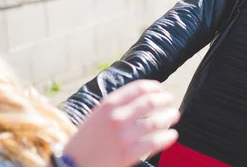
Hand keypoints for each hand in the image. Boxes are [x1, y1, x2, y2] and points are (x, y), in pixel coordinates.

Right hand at [62, 80, 179, 166]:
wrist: (71, 165)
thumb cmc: (85, 141)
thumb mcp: (96, 115)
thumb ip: (115, 106)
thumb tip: (141, 97)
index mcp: (108, 104)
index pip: (138, 88)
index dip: (154, 87)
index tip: (161, 89)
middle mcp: (117, 117)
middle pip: (150, 102)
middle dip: (164, 100)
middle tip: (171, 100)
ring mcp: (123, 136)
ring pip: (156, 122)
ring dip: (169, 116)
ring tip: (174, 115)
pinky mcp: (128, 154)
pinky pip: (154, 143)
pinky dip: (166, 137)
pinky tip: (172, 135)